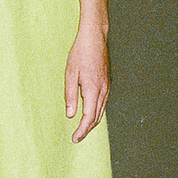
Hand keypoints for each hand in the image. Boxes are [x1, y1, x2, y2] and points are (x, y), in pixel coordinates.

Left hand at [65, 23, 108, 142]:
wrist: (95, 38)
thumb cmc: (80, 53)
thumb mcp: (70, 74)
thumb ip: (70, 95)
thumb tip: (70, 115)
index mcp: (92, 89)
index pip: (88, 117)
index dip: (82, 130)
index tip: (74, 139)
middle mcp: (102, 90)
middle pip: (96, 117)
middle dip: (87, 130)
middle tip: (76, 138)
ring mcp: (106, 87)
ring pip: (101, 111)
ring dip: (92, 123)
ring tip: (82, 129)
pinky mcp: (107, 83)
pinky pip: (103, 103)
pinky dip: (96, 113)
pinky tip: (89, 114)